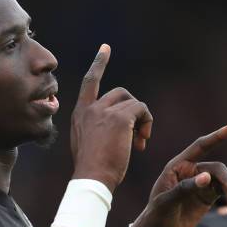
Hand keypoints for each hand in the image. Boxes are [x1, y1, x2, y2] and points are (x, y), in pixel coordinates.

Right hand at [71, 44, 152, 191]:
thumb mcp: (87, 145)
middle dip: (133, 110)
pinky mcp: (120, 118)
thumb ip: (97, 129)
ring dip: (142, 121)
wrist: (92, 178)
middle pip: (120, 92)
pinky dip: (147, 124)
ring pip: (133, 102)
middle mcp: (90, 109)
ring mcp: (104, 111)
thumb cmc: (92, 170)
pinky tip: (141, 143)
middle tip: (138, 135)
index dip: (99, 64)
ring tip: (139, 143)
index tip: (106, 48)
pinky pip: (141, 109)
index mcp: (79, 114)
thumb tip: (120, 127)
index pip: (89, 82)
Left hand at [131, 123, 226, 226]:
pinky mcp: (206, 197)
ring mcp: (200, 184)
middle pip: (217, 168)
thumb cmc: (156, 216)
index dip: (217, 136)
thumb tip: (208, 177)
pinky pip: (224, 193)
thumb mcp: (166, 202)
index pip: (200, 146)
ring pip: (223, 180)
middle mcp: (190, 172)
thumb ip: (186, 188)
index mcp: (177, 166)